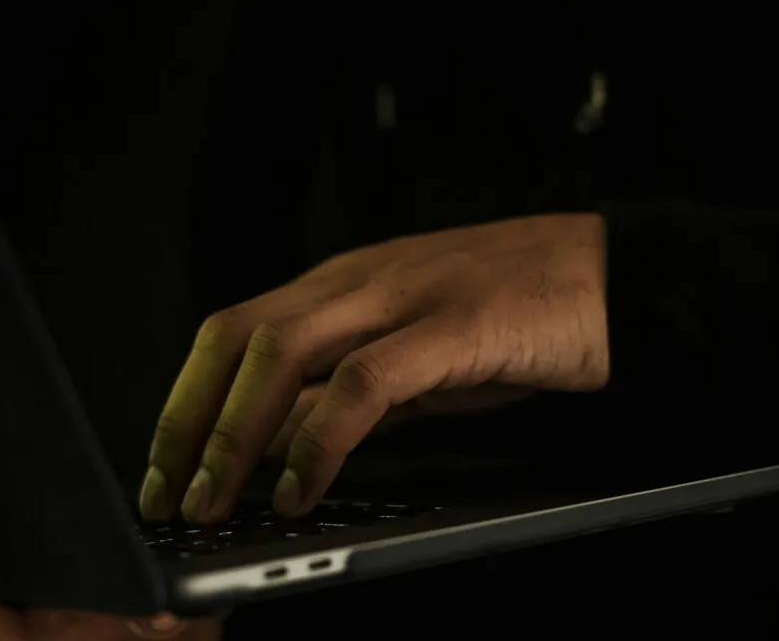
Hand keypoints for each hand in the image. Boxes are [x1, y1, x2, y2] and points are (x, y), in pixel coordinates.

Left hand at [140, 213, 609, 522]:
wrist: (614, 277)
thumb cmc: (520, 314)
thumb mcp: (417, 358)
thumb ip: (350, 392)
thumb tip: (282, 445)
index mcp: (345, 283)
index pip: (234, 331)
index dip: (186, 401)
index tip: (163, 468)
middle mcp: (358, 281)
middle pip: (235, 337)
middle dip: (188, 422)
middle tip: (168, 497)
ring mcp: (402, 298)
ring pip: (282, 353)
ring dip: (235, 434)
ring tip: (216, 501)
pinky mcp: (450, 327)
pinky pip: (361, 383)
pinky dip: (319, 439)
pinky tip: (300, 486)